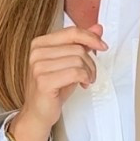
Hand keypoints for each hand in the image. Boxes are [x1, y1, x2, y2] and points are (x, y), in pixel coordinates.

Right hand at [12, 23, 107, 140]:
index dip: (91, 37)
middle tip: (89, 75)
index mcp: (40, 43)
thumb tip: (98, 28)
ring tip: (85, 80)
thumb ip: (81, 44)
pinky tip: (83, 84)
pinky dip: (84, 78)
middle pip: (77, 48)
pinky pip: (75, 73)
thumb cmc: (54, 88)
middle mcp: (37, 53)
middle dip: (90, 63)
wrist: (39, 112)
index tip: (103, 46)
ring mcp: (38, 67)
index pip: (71, 32)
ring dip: (88, 72)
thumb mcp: (69, 62)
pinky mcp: (44, 81)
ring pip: (78, 60)